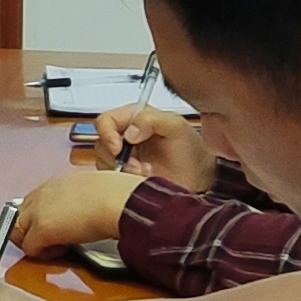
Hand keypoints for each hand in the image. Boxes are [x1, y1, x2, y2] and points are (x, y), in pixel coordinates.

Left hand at [12, 166, 142, 253]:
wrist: (119, 201)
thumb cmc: (119, 196)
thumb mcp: (95, 190)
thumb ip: (82, 198)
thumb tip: (86, 209)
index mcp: (57, 182)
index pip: (35, 200)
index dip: (41, 216)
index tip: (55, 225)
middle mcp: (43, 193)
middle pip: (18, 214)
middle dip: (30, 229)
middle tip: (50, 240)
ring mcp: (38, 210)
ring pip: (17, 230)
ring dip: (33, 241)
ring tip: (55, 246)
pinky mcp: (41, 229)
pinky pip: (29, 248)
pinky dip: (42, 253)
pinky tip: (61, 250)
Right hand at [90, 107, 214, 190]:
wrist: (200, 179)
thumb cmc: (191, 150)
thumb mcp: (176, 127)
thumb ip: (152, 119)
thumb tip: (129, 132)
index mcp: (135, 118)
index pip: (106, 120)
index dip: (107, 133)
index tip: (119, 148)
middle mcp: (125, 136)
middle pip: (101, 143)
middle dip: (116, 157)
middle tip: (137, 166)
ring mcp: (124, 157)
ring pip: (104, 162)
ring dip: (122, 170)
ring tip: (145, 173)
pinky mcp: (124, 176)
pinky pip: (110, 179)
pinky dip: (124, 181)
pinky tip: (143, 180)